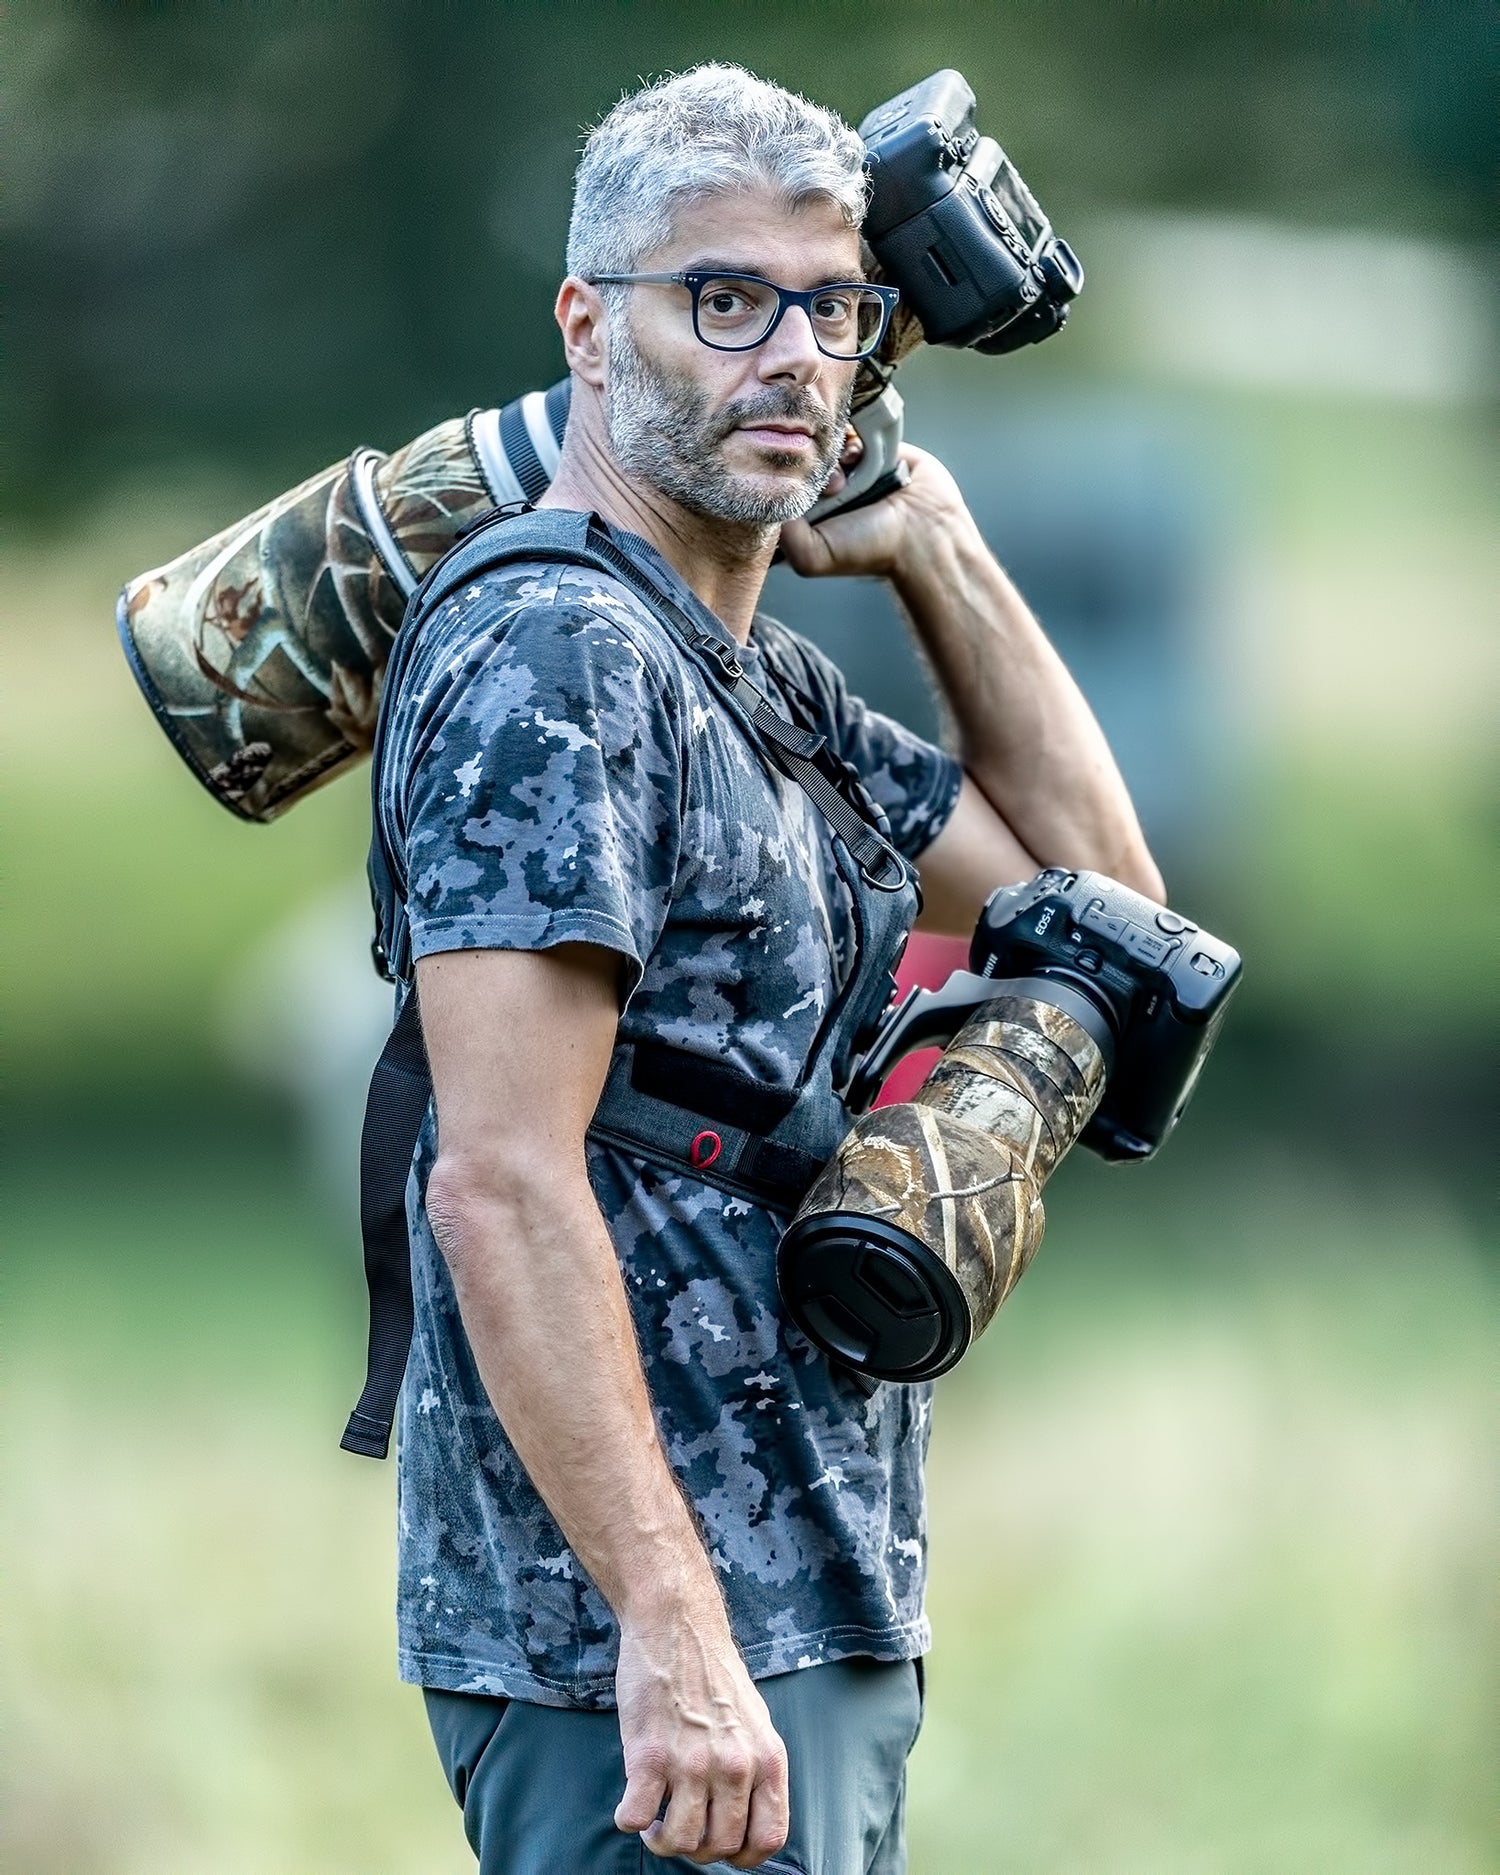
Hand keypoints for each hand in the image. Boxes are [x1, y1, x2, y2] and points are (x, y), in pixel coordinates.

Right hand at [614, 1601, 789, 1865]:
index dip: (744, 1855)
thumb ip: (754, 1770)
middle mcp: (734, 1766)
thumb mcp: (756, 1722)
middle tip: (682, 1825)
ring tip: (656, 1820)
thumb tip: (746, 1821)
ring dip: (663, 1840)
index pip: (770, 1838)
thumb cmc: (713, 1674)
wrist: (677, 1625)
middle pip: (721, 1847)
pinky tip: (632, 1803)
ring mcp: (692, 1763)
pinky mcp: (649, 1755)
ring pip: (680, 1842)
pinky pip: (636, 1818)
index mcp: (767, 1759)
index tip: (723, 1844)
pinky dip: (629, 1820)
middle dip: (699, 1847)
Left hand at [780, 439, 972, 584]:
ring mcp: (846, 462)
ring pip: (825, 437)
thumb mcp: (814, 556)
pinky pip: (853, 423)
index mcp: (805, 509)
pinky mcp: (870, 443)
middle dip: (814, 463)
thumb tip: (766, 501)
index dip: (787, 477)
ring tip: (852, 474)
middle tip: (836, 486)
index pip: (778, 479)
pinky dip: (856, 434)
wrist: (925, 531)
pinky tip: (864, 456)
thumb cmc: (871, 549)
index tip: (805, 488)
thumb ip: (783, 535)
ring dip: (837, 450)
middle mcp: (822, 485)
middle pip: (800, 454)